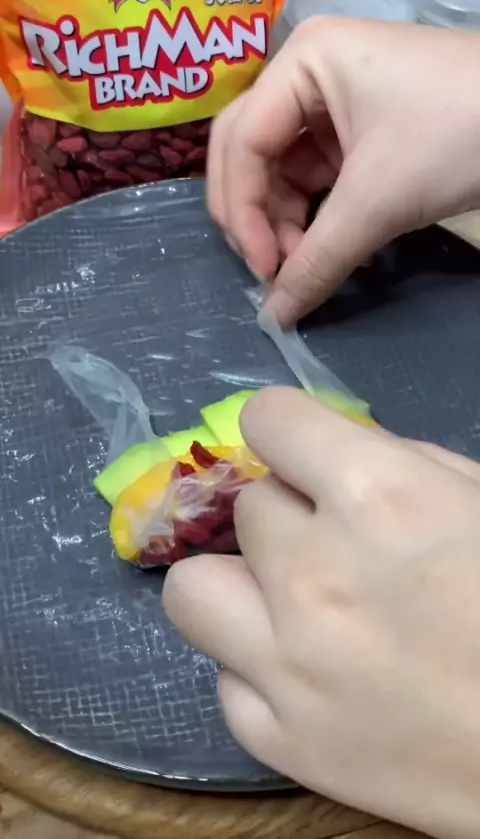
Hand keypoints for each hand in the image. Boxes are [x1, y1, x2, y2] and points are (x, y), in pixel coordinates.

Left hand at [164, 388, 479, 838]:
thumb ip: (401, 463)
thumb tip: (330, 453)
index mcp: (376, 495)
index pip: (269, 418)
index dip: (289, 432)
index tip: (302, 455)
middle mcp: (312, 571)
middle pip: (248, 507)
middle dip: (290, 517)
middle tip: (334, 549)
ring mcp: (286, 664)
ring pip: (193, 588)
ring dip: (238, 585)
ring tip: (285, 606)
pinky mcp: (279, 741)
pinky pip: (227, 681)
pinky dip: (261, 673)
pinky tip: (312, 681)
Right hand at [207, 19, 479, 324]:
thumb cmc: (454, 137)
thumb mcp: (377, 201)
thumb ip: (317, 261)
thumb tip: (275, 319)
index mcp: (302, 63)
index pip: (242, 142)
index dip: (242, 211)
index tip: (263, 270)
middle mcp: (307, 77)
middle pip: (250, 154)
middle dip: (254, 217)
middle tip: (269, 270)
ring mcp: (332, 105)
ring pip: (280, 174)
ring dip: (285, 226)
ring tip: (304, 269)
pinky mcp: (357, 135)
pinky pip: (314, 182)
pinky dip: (314, 221)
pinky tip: (327, 253)